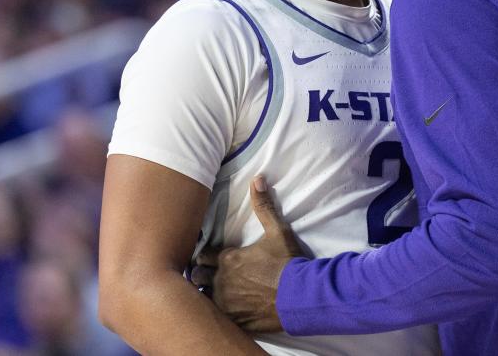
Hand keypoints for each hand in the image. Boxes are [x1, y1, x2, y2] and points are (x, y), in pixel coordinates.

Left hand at [191, 176, 304, 333]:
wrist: (300, 295)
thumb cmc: (287, 262)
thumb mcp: (278, 231)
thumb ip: (264, 206)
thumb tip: (258, 178)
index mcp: (228, 259)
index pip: (202, 255)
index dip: (205, 255)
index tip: (209, 256)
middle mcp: (221, 281)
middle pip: (197, 275)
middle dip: (201, 273)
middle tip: (208, 272)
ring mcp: (225, 302)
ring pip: (201, 296)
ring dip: (205, 292)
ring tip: (212, 290)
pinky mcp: (232, 319)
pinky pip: (214, 316)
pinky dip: (216, 311)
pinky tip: (223, 308)